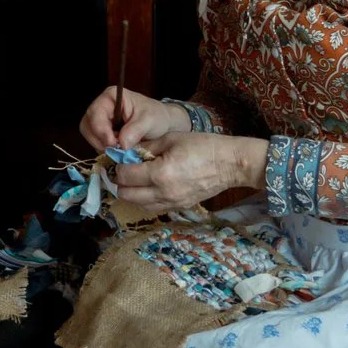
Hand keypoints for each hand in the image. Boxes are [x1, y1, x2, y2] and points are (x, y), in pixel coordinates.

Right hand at [80, 86, 187, 152]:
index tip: (113, 143)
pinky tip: (118, 150)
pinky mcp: (102, 132)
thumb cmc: (156, 116)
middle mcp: (101, 107)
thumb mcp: (150, 120)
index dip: (101, 129)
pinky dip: (104, 149)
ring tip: (119, 150)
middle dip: (99, 139)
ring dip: (101, 146)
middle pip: (87, 124)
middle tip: (115, 150)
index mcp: (111, 97)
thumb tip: (122, 143)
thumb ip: (136, 130)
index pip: (95, 113)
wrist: (163, 124)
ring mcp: (100, 120)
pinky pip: (95, 142)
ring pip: (89, 135)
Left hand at [103, 131, 267, 213]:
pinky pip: (154, 208)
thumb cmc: (201, 146)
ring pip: (138, 205)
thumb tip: (126, 152)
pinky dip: (144, 200)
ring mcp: (172, 203)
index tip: (118, 160)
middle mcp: (163, 193)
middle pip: (127, 195)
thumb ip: (145, 147)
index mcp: (159, 174)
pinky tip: (147, 188)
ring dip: (131, 193)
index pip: (125, 176)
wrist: (229, 164)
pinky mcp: (180, 207)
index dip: (118, 167)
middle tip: (122, 171)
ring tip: (133, 180)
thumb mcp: (170, 139)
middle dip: (120, 182)